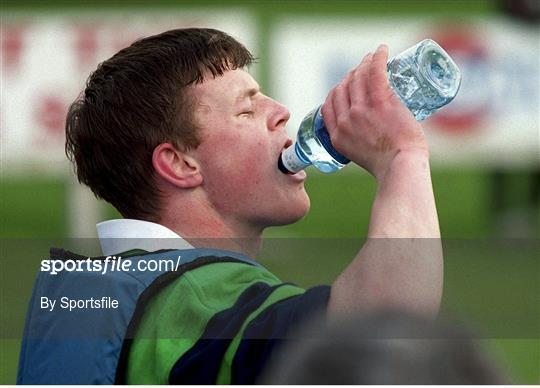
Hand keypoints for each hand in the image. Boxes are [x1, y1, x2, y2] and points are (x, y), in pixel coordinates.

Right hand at [321, 44, 428, 179]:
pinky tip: (382, 50)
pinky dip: (377, 58)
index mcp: (337, 135)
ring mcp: (362, 111)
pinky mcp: (381, 103)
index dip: (337, 91)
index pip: (329, 105)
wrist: (400, 167)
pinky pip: (375, 73)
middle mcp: (346, 121)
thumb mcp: (362, 157)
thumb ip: (362, 145)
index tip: (347, 85)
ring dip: (364, 63)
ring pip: (358, 78)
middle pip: (342, 88)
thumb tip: (375, 138)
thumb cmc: (389, 166)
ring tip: (373, 57)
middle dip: (351, 75)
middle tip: (364, 70)